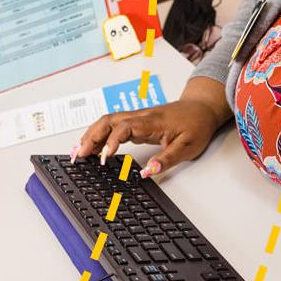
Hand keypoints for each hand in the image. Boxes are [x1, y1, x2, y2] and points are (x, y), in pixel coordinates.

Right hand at [73, 97, 223, 177]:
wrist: (202, 108)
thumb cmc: (196, 125)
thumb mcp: (187, 147)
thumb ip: (166, 160)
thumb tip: (148, 172)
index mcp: (152, 121)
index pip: (125, 127)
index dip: (112, 142)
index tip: (103, 158)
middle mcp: (140, 116)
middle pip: (108, 120)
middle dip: (91, 137)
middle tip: (79, 156)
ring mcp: (137, 118)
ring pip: (107, 121)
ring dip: (91, 135)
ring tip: (78, 153)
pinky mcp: (136, 122)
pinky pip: (112, 126)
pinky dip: (99, 135)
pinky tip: (92, 147)